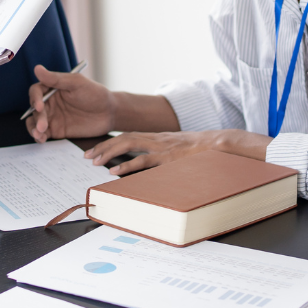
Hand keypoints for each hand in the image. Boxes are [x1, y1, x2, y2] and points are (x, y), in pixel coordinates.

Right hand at [25, 64, 114, 140]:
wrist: (109, 113)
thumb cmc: (95, 93)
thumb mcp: (77, 83)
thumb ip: (56, 79)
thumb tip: (37, 69)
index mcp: (53, 88)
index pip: (36, 92)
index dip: (35, 98)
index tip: (39, 106)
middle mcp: (50, 102)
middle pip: (34, 109)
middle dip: (37, 117)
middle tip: (43, 126)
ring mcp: (52, 117)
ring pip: (35, 122)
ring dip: (33, 128)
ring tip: (39, 134)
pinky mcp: (57, 130)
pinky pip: (43, 134)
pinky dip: (39, 137)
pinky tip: (41, 139)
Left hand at [83, 128, 270, 175]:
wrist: (220, 144)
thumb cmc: (201, 150)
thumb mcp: (179, 151)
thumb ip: (164, 156)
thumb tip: (148, 167)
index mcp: (158, 137)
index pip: (128, 136)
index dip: (109, 142)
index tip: (95, 151)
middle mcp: (156, 139)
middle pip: (123, 137)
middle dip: (103, 146)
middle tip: (87, 156)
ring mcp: (161, 147)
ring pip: (128, 145)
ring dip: (109, 153)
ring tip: (95, 162)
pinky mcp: (168, 157)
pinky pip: (143, 160)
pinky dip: (127, 165)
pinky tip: (114, 172)